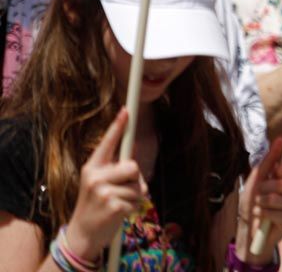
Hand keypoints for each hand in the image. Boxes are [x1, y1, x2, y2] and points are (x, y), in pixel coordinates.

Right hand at [63, 109, 146, 261]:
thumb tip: (134, 148)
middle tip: (122, 190)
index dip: (118, 126)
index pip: (107, 142)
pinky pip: (138, 201)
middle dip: (135, 179)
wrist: (83, 233)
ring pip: (139, 185)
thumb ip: (115, 166)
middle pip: (133, 166)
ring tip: (119, 203)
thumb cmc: (96, 204)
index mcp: (92, 167)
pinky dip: (134, 209)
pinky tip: (119, 214)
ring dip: (135, 196)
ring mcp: (103, 192)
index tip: (127, 109)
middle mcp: (95, 176)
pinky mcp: (113, 206)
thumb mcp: (99, 182)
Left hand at [235, 138, 281, 264]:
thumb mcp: (257, 178)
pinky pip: (278, 213)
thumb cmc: (252, 200)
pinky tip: (263, 217)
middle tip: (259, 194)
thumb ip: (270, 160)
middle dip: (266, 188)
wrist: (248, 227)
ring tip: (259, 206)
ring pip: (279, 198)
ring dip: (262, 202)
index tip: (276, 171)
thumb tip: (280, 138)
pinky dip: (265, 214)